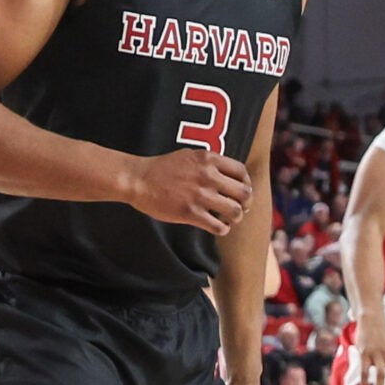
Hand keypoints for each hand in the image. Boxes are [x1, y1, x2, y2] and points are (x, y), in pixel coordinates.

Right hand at [126, 148, 251, 234]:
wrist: (138, 179)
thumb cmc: (162, 168)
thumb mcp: (190, 155)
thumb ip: (210, 162)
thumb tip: (231, 173)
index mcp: (208, 159)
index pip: (242, 172)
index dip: (246, 184)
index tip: (242, 191)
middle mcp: (208, 176)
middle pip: (244, 193)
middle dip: (246, 203)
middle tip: (241, 208)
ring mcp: (200, 195)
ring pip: (235, 211)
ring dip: (236, 217)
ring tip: (229, 219)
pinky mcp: (190, 213)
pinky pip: (219, 226)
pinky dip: (223, 229)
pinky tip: (218, 227)